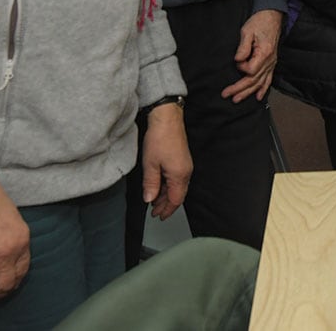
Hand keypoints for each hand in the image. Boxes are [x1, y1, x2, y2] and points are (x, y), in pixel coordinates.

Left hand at [141, 103, 192, 219]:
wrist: (167, 118)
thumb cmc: (160, 138)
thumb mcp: (150, 164)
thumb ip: (150, 184)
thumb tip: (149, 199)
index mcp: (179, 175)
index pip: (175, 200)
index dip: (166, 210)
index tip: (158, 216)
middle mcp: (186, 172)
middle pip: (177, 195)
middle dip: (166, 205)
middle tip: (155, 212)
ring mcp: (185, 165)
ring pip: (177, 187)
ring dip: (166, 195)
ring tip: (154, 200)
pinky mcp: (182, 159)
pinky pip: (177, 178)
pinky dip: (168, 186)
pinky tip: (159, 186)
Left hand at [222, 9, 283, 102]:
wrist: (272, 17)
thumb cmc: (260, 22)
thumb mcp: (247, 31)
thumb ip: (243, 47)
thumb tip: (238, 60)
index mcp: (264, 53)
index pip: (251, 70)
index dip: (241, 68)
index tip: (237, 61)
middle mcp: (270, 61)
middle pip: (254, 80)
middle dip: (240, 89)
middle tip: (227, 95)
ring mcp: (271, 63)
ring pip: (260, 83)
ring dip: (248, 92)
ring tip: (237, 99)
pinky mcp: (271, 63)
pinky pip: (268, 79)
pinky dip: (263, 89)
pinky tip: (259, 96)